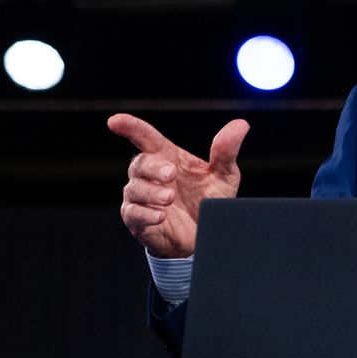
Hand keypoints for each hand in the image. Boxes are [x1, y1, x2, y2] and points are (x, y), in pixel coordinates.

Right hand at [109, 114, 250, 259]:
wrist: (204, 236)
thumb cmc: (209, 201)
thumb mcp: (224, 176)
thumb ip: (226, 151)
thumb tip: (240, 125)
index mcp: (167, 157)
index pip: (145, 138)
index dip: (130, 127)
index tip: (116, 121)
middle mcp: (150, 175)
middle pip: (139, 163)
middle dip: (153, 167)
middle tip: (171, 174)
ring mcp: (141, 197)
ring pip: (134, 188)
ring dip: (150, 192)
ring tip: (170, 198)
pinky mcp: (137, 219)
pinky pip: (133, 213)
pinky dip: (146, 213)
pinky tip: (161, 215)